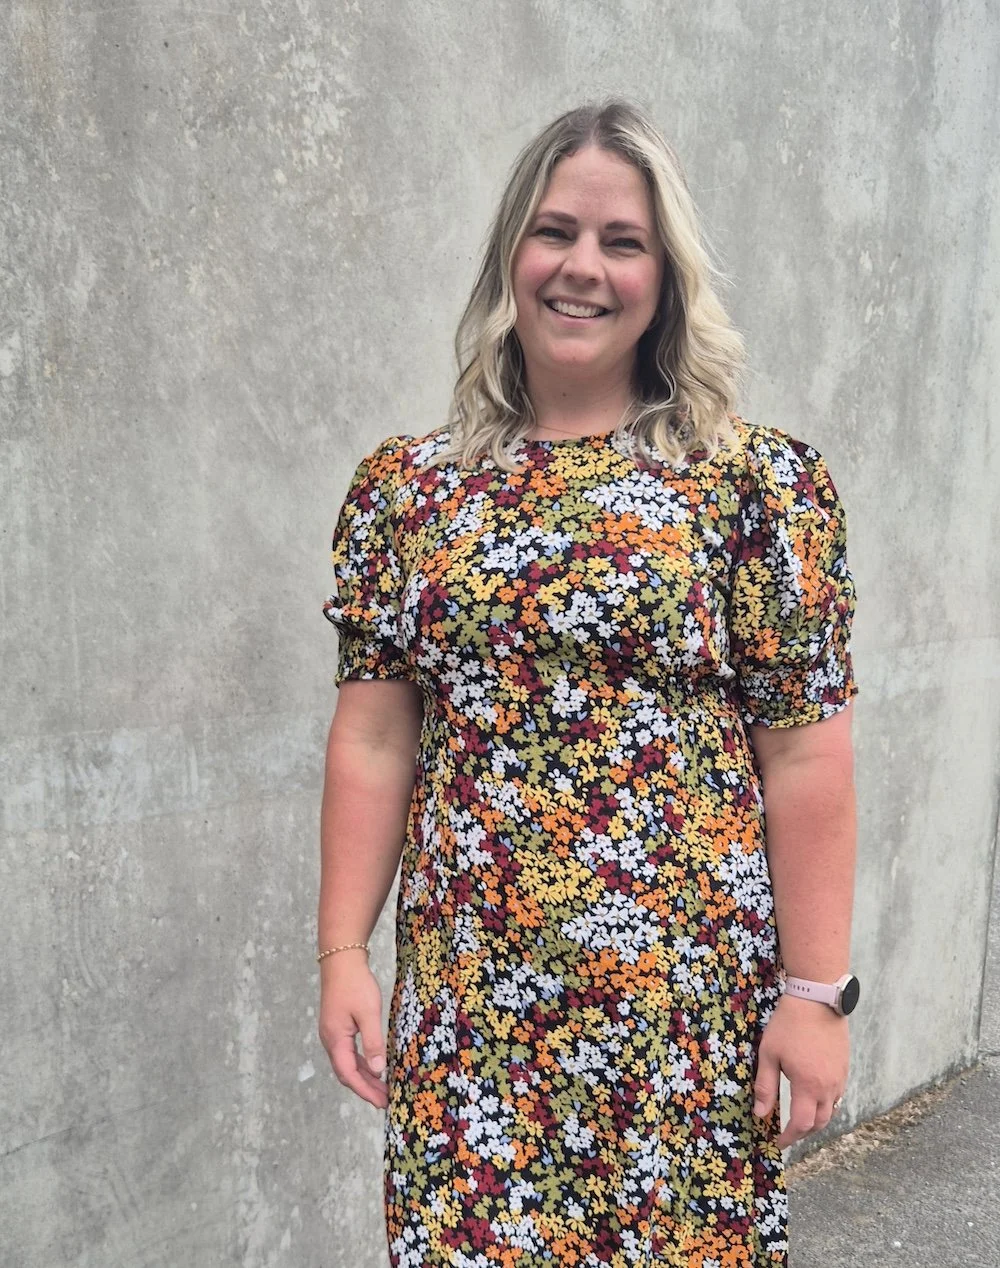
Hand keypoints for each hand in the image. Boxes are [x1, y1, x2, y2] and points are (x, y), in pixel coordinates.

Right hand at [318, 951, 388, 1108]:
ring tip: (382, 1088)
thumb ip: (373, 1042)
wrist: (341, 960)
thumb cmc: (355, 984)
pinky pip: (348, 1053)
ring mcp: (333, 1033)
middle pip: (346, 1072)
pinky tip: (374, 1066)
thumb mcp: (368, 1013)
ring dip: (364, 1077)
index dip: (365, 1091)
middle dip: (365, 1088)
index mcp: (335, 1039)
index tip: (382, 1103)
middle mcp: (330, 1040)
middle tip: (385, 1101)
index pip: (349, 1074)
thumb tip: (378, 1070)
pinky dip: (361, 1063)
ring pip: (347, 1063)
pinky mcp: (338, 1027)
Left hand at [752, 993, 848, 1148]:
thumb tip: (761, 1114)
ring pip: (831, 1110)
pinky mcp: (844, 1067)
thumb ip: (766, 1086)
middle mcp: (829, 1086)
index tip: (778, 1142)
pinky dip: (825, 1104)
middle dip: (803, 1132)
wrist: (817, 998)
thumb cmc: (789, 1024)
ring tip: (800, 1118)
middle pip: (820, 1123)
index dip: (790, 1137)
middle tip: (788, 1133)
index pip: (802, 1124)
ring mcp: (840, 1077)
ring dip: (816, 1120)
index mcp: (809, 1086)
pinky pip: (837, 1096)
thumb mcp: (769, 1053)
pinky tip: (812, 1097)